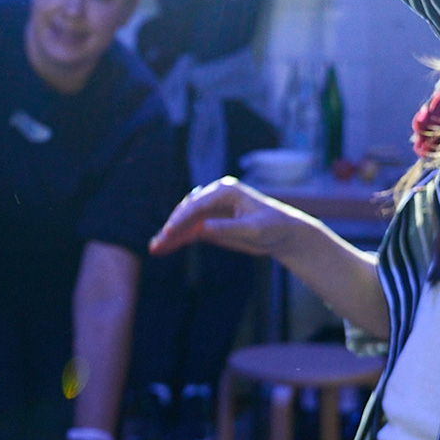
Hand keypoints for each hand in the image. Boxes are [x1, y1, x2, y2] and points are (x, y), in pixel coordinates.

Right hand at [150, 176, 313, 258]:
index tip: (169, 231)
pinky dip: (178, 240)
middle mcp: (215, 197)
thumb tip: (203, 227)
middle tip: (158, 242)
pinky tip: (164, 248)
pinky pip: (191, 232)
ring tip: (155, 248)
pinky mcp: (211, 224)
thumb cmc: (274, 227)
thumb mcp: (254, 229)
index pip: (197, 204)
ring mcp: (211, 210)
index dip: (181, 218)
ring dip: (170, 235)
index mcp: (225, 191)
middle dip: (171, 227)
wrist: (285, 234)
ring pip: (185, 222)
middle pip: (187, 211)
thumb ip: (228, 228)